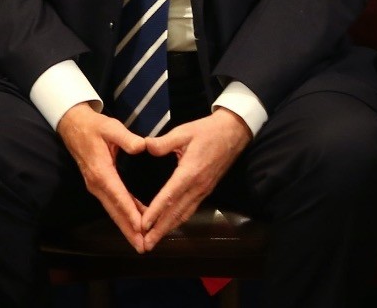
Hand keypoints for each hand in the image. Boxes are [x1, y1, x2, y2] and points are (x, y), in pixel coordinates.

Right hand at [57, 102, 149, 251]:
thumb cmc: (93, 126)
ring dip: (126, 227)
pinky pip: (112, 205)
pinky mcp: (98, 186)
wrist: (73, 126)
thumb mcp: (110, 127)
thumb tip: (141, 146)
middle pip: (114, 211)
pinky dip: (124, 216)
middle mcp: (96, 184)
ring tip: (141, 243)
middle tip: (143, 247)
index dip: (130, 213)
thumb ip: (126, 137)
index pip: (118, 195)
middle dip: (129, 230)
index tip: (141, 228)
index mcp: (101, 171)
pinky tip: (136, 224)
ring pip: (113, 211)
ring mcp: (96, 186)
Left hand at [138, 108, 251, 249]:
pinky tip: (169, 226)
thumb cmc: (206, 131)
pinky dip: (178, 220)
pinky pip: (191, 209)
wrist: (233, 133)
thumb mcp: (183, 131)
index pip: (170, 196)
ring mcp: (203, 190)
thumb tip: (145, 147)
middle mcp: (197, 186)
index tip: (143, 225)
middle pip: (177, 213)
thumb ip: (163, 142)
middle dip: (160, 230)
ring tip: (154, 240)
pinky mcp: (206, 190)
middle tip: (145, 245)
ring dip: (169, 229)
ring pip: (184, 214)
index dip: (156, 212)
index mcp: (190, 172)